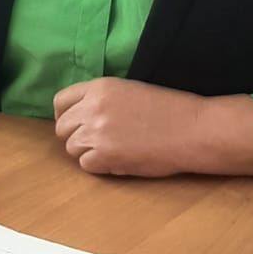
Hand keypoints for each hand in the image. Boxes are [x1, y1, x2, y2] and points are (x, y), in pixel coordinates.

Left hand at [52, 78, 205, 176]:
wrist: (191, 128)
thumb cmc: (167, 109)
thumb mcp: (129, 90)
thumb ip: (101, 100)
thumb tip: (81, 116)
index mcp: (99, 87)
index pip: (61, 101)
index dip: (66, 115)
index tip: (75, 124)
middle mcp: (92, 107)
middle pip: (62, 128)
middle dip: (75, 136)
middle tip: (97, 142)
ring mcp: (96, 132)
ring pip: (72, 148)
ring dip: (88, 152)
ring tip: (113, 150)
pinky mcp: (105, 156)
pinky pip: (86, 165)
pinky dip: (100, 166)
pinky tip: (120, 160)